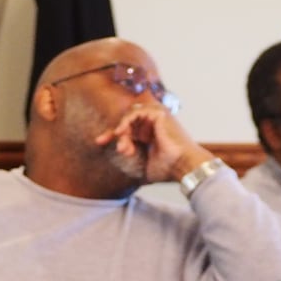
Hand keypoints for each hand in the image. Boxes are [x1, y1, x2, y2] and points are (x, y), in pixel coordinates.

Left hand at [94, 103, 213, 183]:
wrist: (181, 167)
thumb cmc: (166, 168)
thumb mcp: (141, 163)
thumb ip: (130, 154)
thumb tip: (119, 146)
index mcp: (150, 134)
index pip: (126, 129)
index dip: (110, 134)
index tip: (99, 142)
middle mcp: (153, 124)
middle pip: (126, 123)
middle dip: (116, 134)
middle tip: (115, 147)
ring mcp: (157, 117)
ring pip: (130, 117)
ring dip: (124, 131)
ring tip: (125, 146)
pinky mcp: (159, 113)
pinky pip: (136, 111)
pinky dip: (126, 121)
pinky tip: (121, 132)